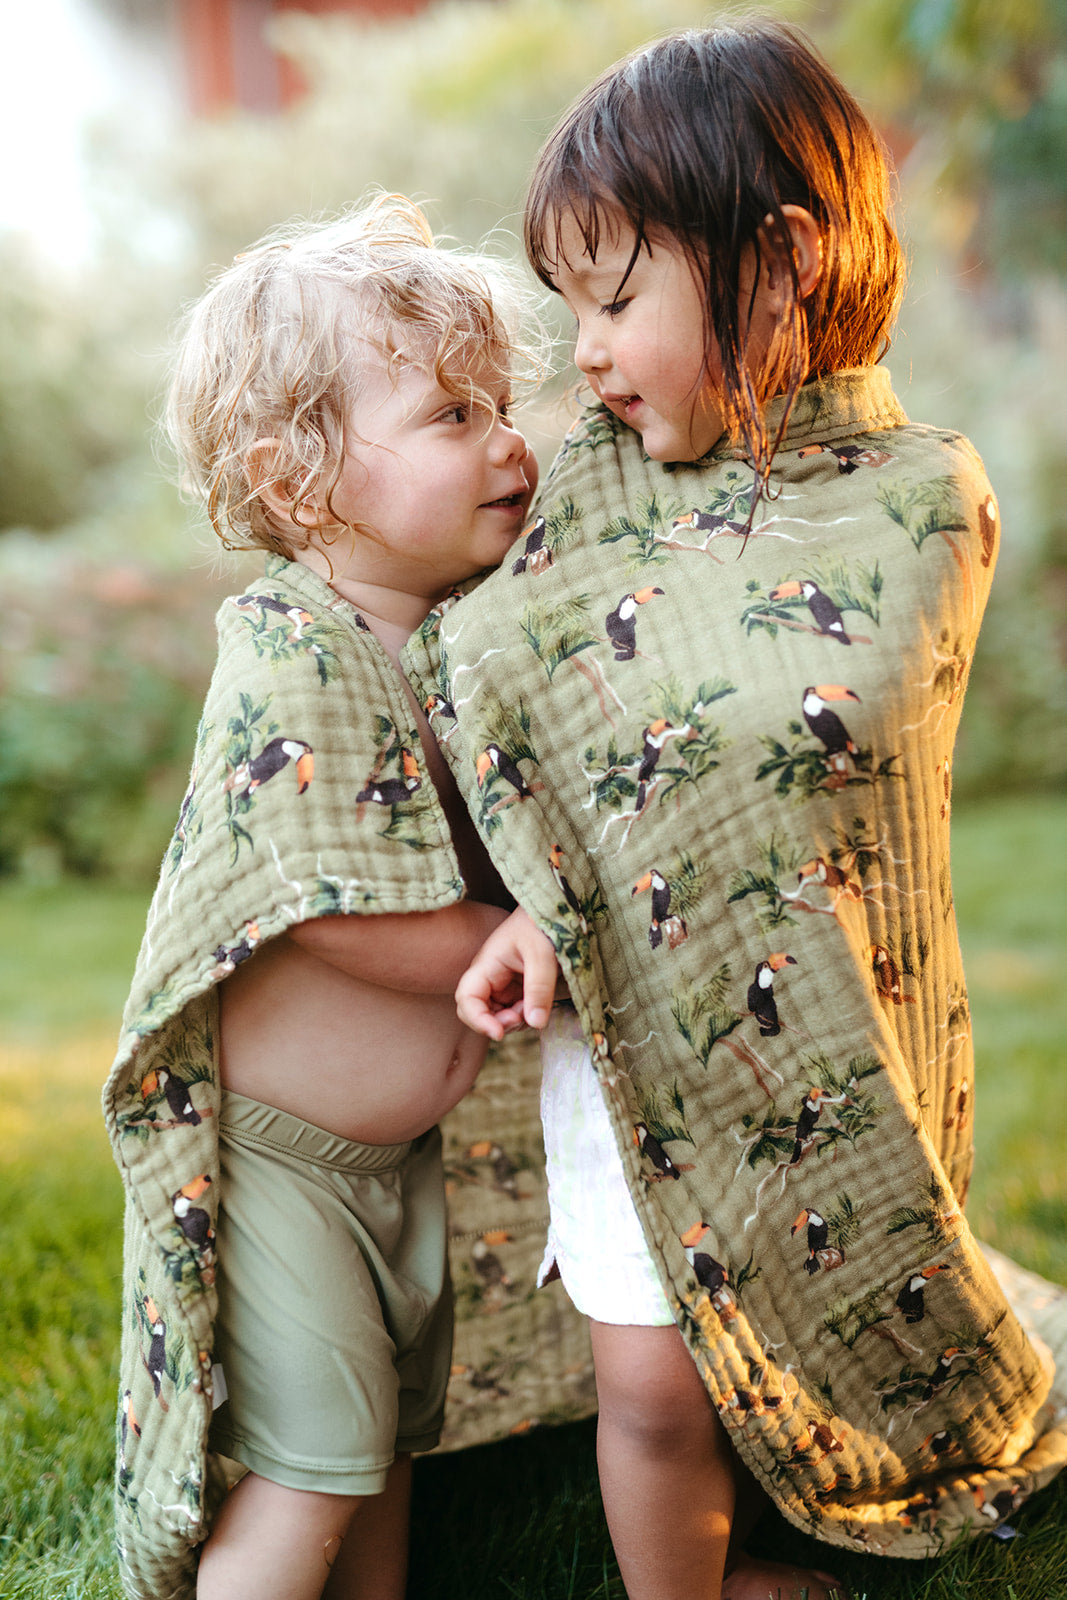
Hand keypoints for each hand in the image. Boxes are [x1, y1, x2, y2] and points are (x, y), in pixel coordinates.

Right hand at [455, 908, 560, 1039]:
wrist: (555, 912)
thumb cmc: (542, 924)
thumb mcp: (543, 954)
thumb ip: (539, 988)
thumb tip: (536, 1023)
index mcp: (486, 964)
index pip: (466, 998)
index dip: (477, 1019)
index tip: (498, 1033)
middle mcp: (489, 978)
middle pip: (478, 1013)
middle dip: (498, 1023)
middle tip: (522, 1017)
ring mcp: (503, 985)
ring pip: (497, 1017)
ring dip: (514, 1022)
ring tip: (534, 1007)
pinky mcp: (517, 990)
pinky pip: (514, 1013)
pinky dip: (524, 1018)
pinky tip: (537, 1006)